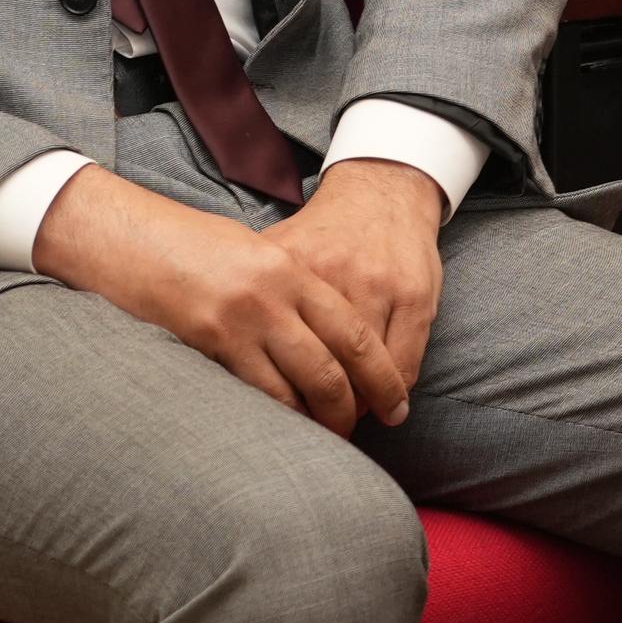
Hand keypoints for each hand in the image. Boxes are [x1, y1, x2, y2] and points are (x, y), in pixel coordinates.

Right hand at [29, 166, 408, 432]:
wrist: (123, 238)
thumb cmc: (186, 246)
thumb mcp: (251, 253)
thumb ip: (289, 289)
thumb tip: (321, 334)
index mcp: (290, 268)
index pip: (352, 331)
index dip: (381, 374)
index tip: (395, 403)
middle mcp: (272, 294)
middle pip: (334, 366)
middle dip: (355, 408)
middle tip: (363, 433)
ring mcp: (240, 320)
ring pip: (299, 388)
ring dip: (318, 423)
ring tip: (326, 442)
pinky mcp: (207, 342)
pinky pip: (256, 395)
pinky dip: (277, 420)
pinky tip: (284, 436)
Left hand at [266, 159, 447, 426]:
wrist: (381, 190)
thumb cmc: (324, 232)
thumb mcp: (279, 252)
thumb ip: (251, 290)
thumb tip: (206, 335)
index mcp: (290, 271)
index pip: (280, 354)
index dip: (282, 397)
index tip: (281, 420)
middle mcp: (334, 278)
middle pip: (325, 369)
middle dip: (324, 413)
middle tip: (321, 432)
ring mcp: (378, 287)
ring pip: (368, 371)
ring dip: (362, 406)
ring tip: (352, 421)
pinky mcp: (415, 294)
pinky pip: (406, 362)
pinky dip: (394, 390)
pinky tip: (386, 403)